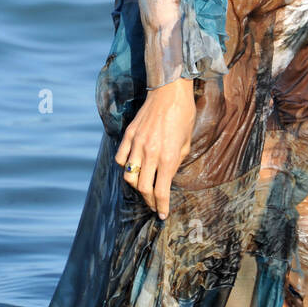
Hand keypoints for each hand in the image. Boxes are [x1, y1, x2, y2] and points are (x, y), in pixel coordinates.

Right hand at [114, 77, 195, 219]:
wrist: (169, 91)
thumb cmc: (184, 115)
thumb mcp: (186, 142)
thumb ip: (176, 161)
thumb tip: (167, 175)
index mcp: (168, 157)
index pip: (161, 191)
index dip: (161, 207)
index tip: (162, 215)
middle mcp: (150, 153)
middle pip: (143, 188)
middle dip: (149, 201)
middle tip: (154, 205)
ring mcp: (137, 144)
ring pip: (129, 176)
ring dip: (136, 186)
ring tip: (143, 187)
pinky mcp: (129, 135)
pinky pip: (121, 158)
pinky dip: (125, 167)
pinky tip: (132, 167)